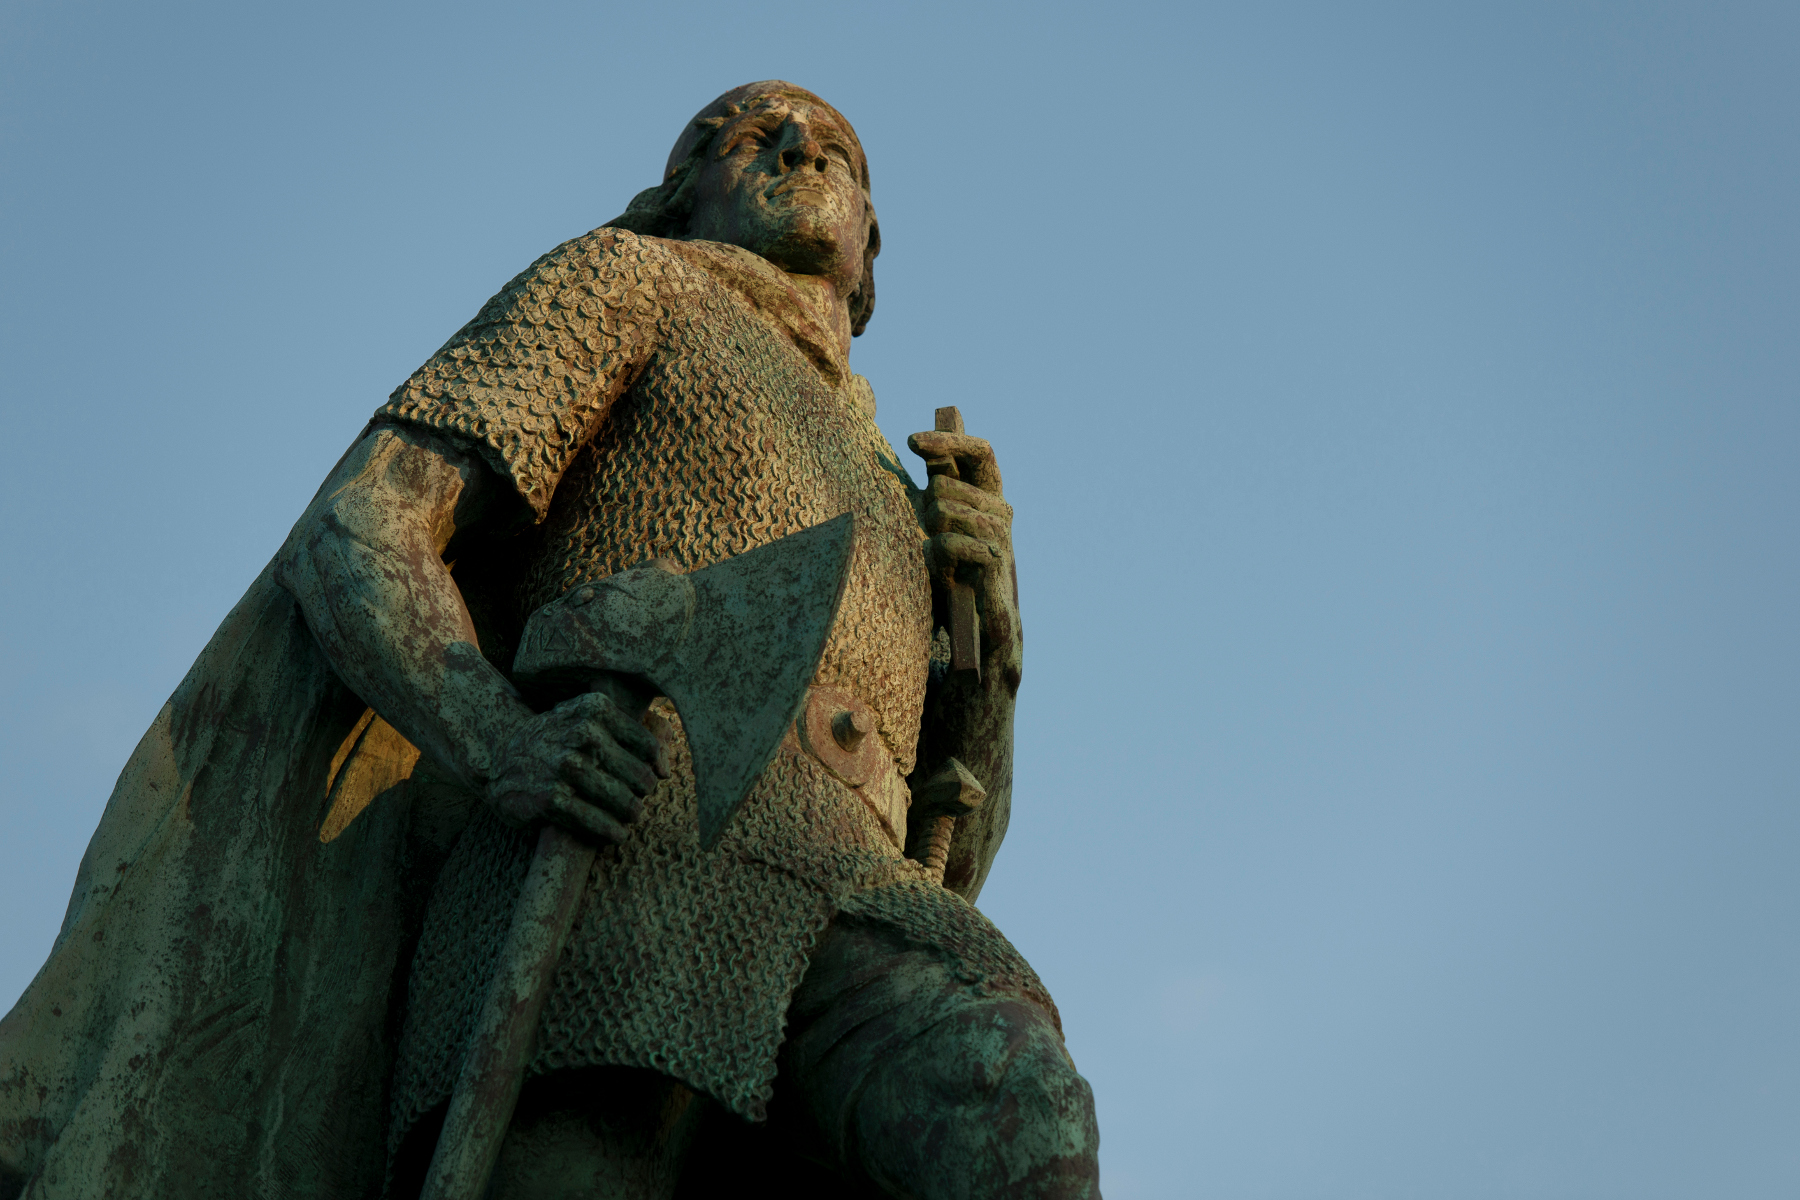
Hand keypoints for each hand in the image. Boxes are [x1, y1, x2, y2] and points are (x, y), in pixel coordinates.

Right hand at [485, 690, 669, 842]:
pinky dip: (612, 832)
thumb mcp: (585, 719)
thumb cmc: (556, 740)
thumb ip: (630, 732)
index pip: (648, 746)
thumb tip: (665, 769)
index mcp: (595, 709)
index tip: (654, 778)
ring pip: (623, 802)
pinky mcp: (552, 798)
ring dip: (631, 814)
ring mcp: (566, 767)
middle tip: (636, 800)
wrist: (500, 759)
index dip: (655, 768)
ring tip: (629, 817)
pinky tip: (617, 835)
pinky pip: (598, 822)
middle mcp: (582, 734)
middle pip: (640, 777)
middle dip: (642, 794)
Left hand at [905, 430, 1019, 660]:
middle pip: (947, 483)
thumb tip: (917, 440)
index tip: (911, 441)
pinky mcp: (995, 562)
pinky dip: (937, 556)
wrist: (979, 630)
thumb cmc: (956, 574)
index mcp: (989, 496)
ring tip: (939, 558)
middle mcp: (1001, 510)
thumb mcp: (941, 525)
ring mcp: (1001, 535)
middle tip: (933, 538)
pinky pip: (950, 542)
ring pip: (945, 509)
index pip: (979, 451)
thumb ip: (937, 485)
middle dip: (927, 507)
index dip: (947, 439)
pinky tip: (943, 571)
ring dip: (931, 533)